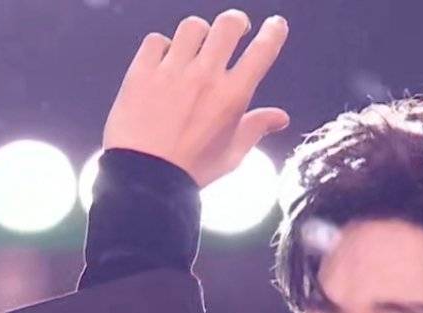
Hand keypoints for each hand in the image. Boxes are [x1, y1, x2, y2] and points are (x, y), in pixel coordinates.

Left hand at [102, 9, 290, 189]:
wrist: (145, 179)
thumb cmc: (189, 171)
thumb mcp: (231, 155)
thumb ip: (256, 128)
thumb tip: (280, 117)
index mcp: (231, 97)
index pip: (262, 51)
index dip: (273, 32)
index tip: (275, 25)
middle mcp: (204, 77)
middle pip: (228, 25)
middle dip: (236, 22)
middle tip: (235, 30)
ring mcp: (172, 71)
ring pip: (192, 27)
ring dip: (199, 33)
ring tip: (196, 47)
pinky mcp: (142, 72)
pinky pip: (156, 41)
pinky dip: (162, 47)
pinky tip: (164, 61)